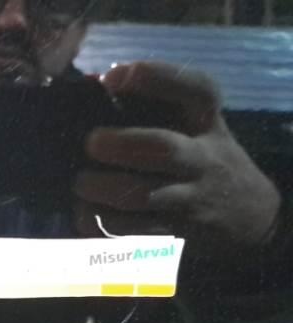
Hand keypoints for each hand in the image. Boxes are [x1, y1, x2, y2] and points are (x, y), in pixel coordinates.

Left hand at [74, 62, 281, 246]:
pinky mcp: (175, 237)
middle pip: (162, 149)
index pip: (196, 90)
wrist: (251, 216)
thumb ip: (158, 101)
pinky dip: (100, 226)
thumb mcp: (197, 125)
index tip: (112, 77)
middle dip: (119, 144)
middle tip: (90, 143)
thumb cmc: (204, 158)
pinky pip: (131, 235)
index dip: (154, 78)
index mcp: (206, 124)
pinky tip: (84, 215)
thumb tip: (101, 82)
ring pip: (141, 197)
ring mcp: (189, 202)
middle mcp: (202, 160)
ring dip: (101, 191)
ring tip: (80, 184)